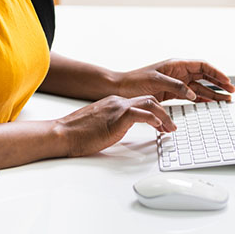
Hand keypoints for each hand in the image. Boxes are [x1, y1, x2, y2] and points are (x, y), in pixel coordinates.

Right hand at [56, 95, 174, 156]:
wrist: (63, 133)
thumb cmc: (77, 133)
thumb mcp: (100, 125)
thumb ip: (112, 124)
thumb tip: (120, 131)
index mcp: (113, 103)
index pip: (140, 102)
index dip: (155, 112)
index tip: (162, 124)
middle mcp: (117, 102)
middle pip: (149, 99)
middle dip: (164, 113)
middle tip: (171, 126)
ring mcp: (118, 108)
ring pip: (150, 103)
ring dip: (164, 116)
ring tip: (170, 128)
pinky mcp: (117, 117)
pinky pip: (141, 114)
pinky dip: (154, 119)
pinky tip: (159, 127)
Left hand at [116, 59, 234, 102]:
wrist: (120, 89)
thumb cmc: (134, 82)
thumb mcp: (156, 82)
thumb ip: (176, 86)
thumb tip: (191, 93)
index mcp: (176, 64)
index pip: (202, 66)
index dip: (216, 73)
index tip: (227, 81)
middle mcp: (178, 72)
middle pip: (204, 76)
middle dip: (219, 83)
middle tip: (231, 91)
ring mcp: (176, 83)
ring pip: (199, 87)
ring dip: (212, 93)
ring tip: (225, 100)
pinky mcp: (171, 93)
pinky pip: (191, 95)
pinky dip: (200, 99)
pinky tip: (209, 103)